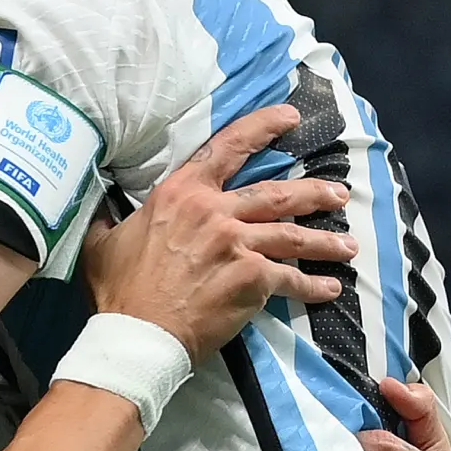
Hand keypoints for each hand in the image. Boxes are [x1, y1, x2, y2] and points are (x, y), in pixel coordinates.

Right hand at [81, 104, 356, 360]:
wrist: (138, 333)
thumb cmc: (119, 289)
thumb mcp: (104, 240)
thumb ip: (112, 217)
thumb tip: (101, 204)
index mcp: (182, 193)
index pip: (228, 147)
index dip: (262, 128)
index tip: (289, 117)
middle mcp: (216, 211)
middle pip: (276, 193)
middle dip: (313, 192)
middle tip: (339, 193)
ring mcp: (238, 244)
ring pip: (293, 234)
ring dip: (325, 241)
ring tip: (349, 246)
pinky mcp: (253, 280)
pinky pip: (291, 279)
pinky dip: (313, 286)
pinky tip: (329, 289)